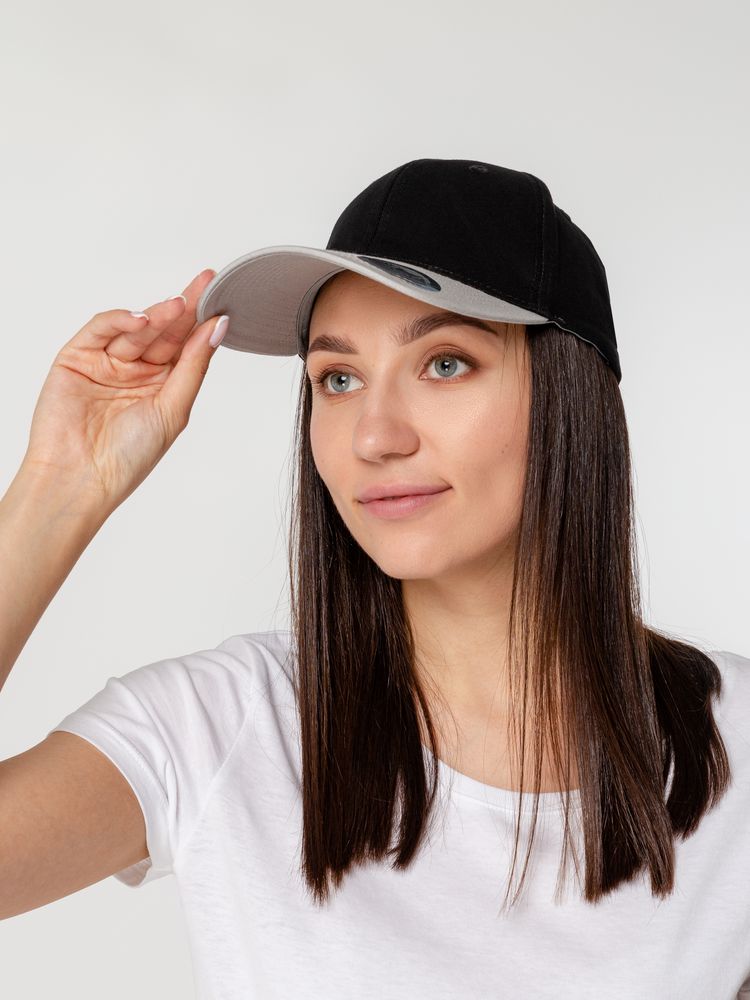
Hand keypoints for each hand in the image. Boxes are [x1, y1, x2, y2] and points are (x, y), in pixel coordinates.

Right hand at [21, 268, 226, 513]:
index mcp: (163, 385)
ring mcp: (107, 362)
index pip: (186, 345)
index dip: (203, 319)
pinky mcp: (77, 357)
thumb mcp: (173, 408)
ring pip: (136, 328)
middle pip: (164, 331)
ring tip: (177, 306)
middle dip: (184, 309)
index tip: (221, 293)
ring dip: (157, 315)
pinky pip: (101, 329)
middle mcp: (136, 371)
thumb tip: (218, 328)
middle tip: (204, 286)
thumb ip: (194, 366)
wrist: (79, 478)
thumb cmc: (129, 456)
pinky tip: (142, 319)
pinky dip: (121, 320)